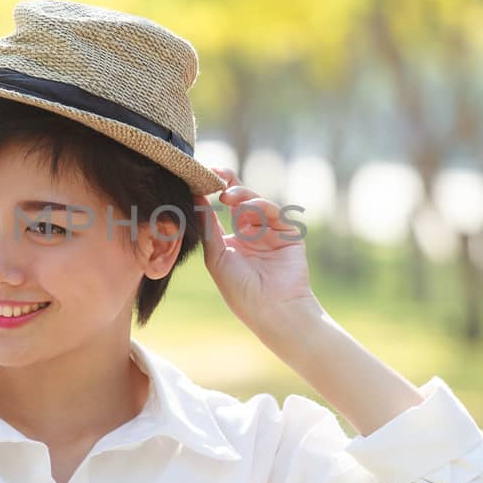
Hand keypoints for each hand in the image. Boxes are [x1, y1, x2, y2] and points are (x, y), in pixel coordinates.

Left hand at [196, 166, 318, 332]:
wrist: (272, 310)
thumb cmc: (241, 291)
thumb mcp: (217, 256)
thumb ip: (208, 227)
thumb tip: (194, 198)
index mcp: (232, 240)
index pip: (220, 210)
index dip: (210, 193)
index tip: (198, 177)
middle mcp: (252, 233)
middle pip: (239, 200)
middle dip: (227, 183)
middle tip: (215, 172)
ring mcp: (271, 232)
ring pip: (255, 202)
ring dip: (241, 195)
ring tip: (226, 195)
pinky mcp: (288, 232)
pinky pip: (273, 212)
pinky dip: (259, 206)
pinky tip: (245, 207)